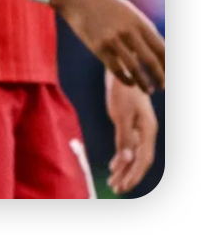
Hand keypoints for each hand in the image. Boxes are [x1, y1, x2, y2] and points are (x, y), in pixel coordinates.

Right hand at [53, 0, 164, 91]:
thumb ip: (143, 29)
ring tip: (149, 90)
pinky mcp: (98, 47)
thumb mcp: (129, 12)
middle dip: (160, 77)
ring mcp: (112, 40)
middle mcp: (128, 31)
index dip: (167, 64)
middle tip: (163, 87)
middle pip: (150, 60)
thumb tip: (158, 49)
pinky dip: (125, 79)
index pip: (161, 48)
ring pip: (134, 68)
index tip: (168, 74)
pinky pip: (116, 69)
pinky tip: (130, 82)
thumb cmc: (106, 5)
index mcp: (139, 22)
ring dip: (144, 83)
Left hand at [105, 71, 157, 194]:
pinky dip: (121, 157)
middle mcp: (146, 132)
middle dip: (128, 176)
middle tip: (116, 190)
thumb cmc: (122, 90)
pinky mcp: (131, 124)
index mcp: (147, 131)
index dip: (133, 175)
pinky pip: (128, 146)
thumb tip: (126, 161)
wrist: (124, 70)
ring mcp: (139, 128)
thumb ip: (124, 138)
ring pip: (133, 154)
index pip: (142, 160)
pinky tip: (114, 167)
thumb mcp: (120, 114)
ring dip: (123, 169)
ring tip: (113, 183)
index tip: (123, 187)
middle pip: (139, 160)